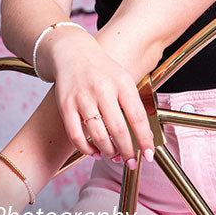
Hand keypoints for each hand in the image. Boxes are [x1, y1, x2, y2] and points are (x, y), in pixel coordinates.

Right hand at [43, 27, 154, 168]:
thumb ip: (133, 104)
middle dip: (127, 152)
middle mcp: (102, 89)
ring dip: (109, 152)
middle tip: (131, 161)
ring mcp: (83, 98)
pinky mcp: (66, 106)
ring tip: (115, 155)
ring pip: (98, 136)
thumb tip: (145, 136)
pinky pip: (76, 136)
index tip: (149, 154)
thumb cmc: (102, 70)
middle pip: (119, 130)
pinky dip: (87, 149)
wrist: (73, 53)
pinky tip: (96, 151)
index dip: (144, 139)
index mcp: (121, 82)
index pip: (137, 116)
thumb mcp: (123, 79)